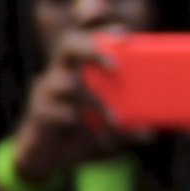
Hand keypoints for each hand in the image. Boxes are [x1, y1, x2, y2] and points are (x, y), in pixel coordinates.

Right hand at [9, 32, 146, 183]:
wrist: (49, 158)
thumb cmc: (85, 134)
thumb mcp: (112, 131)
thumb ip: (129, 128)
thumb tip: (151, 133)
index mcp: (82, 68)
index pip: (90, 39)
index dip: (104, 32)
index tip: (125, 33)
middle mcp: (62, 73)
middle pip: (69, 46)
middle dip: (92, 50)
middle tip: (115, 65)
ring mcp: (47, 90)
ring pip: (68, 84)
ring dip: (95, 103)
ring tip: (114, 120)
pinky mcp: (38, 110)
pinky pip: (52, 109)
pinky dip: (73, 120)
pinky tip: (86, 130)